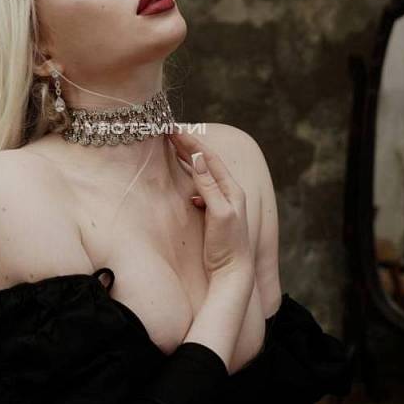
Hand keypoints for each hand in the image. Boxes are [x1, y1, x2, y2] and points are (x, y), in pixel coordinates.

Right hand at [168, 124, 252, 277]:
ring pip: (203, 175)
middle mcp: (229, 192)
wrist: (233, 274)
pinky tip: (184, 185)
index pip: (208, 158)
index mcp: (232, 189)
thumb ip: (208, 186)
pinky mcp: (215, 214)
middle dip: (188, 146)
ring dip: (189, 161)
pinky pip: (201, 189)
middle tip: (169, 132)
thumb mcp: (218, 213)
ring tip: (174, 149)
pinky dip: (190, 181)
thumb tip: (197, 158)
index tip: (173, 129)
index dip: (190, 142)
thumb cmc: (227, 246)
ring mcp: (222, 203)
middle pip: (206, 163)